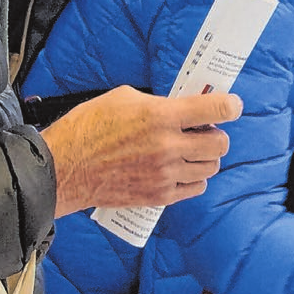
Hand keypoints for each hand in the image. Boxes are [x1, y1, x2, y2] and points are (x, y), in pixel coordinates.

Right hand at [43, 87, 241, 216]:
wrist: (62, 169)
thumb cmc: (88, 129)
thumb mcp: (123, 99)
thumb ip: (159, 102)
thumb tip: (183, 105)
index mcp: (161, 116)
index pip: (215, 109)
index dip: (230, 106)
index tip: (231, 106)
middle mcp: (168, 146)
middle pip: (220, 143)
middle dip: (216, 135)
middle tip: (202, 131)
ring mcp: (165, 173)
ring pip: (211, 166)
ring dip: (205, 157)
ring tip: (188, 151)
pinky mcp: (159, 195)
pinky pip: (196, 188)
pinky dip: (194, 178)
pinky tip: (181, 170)